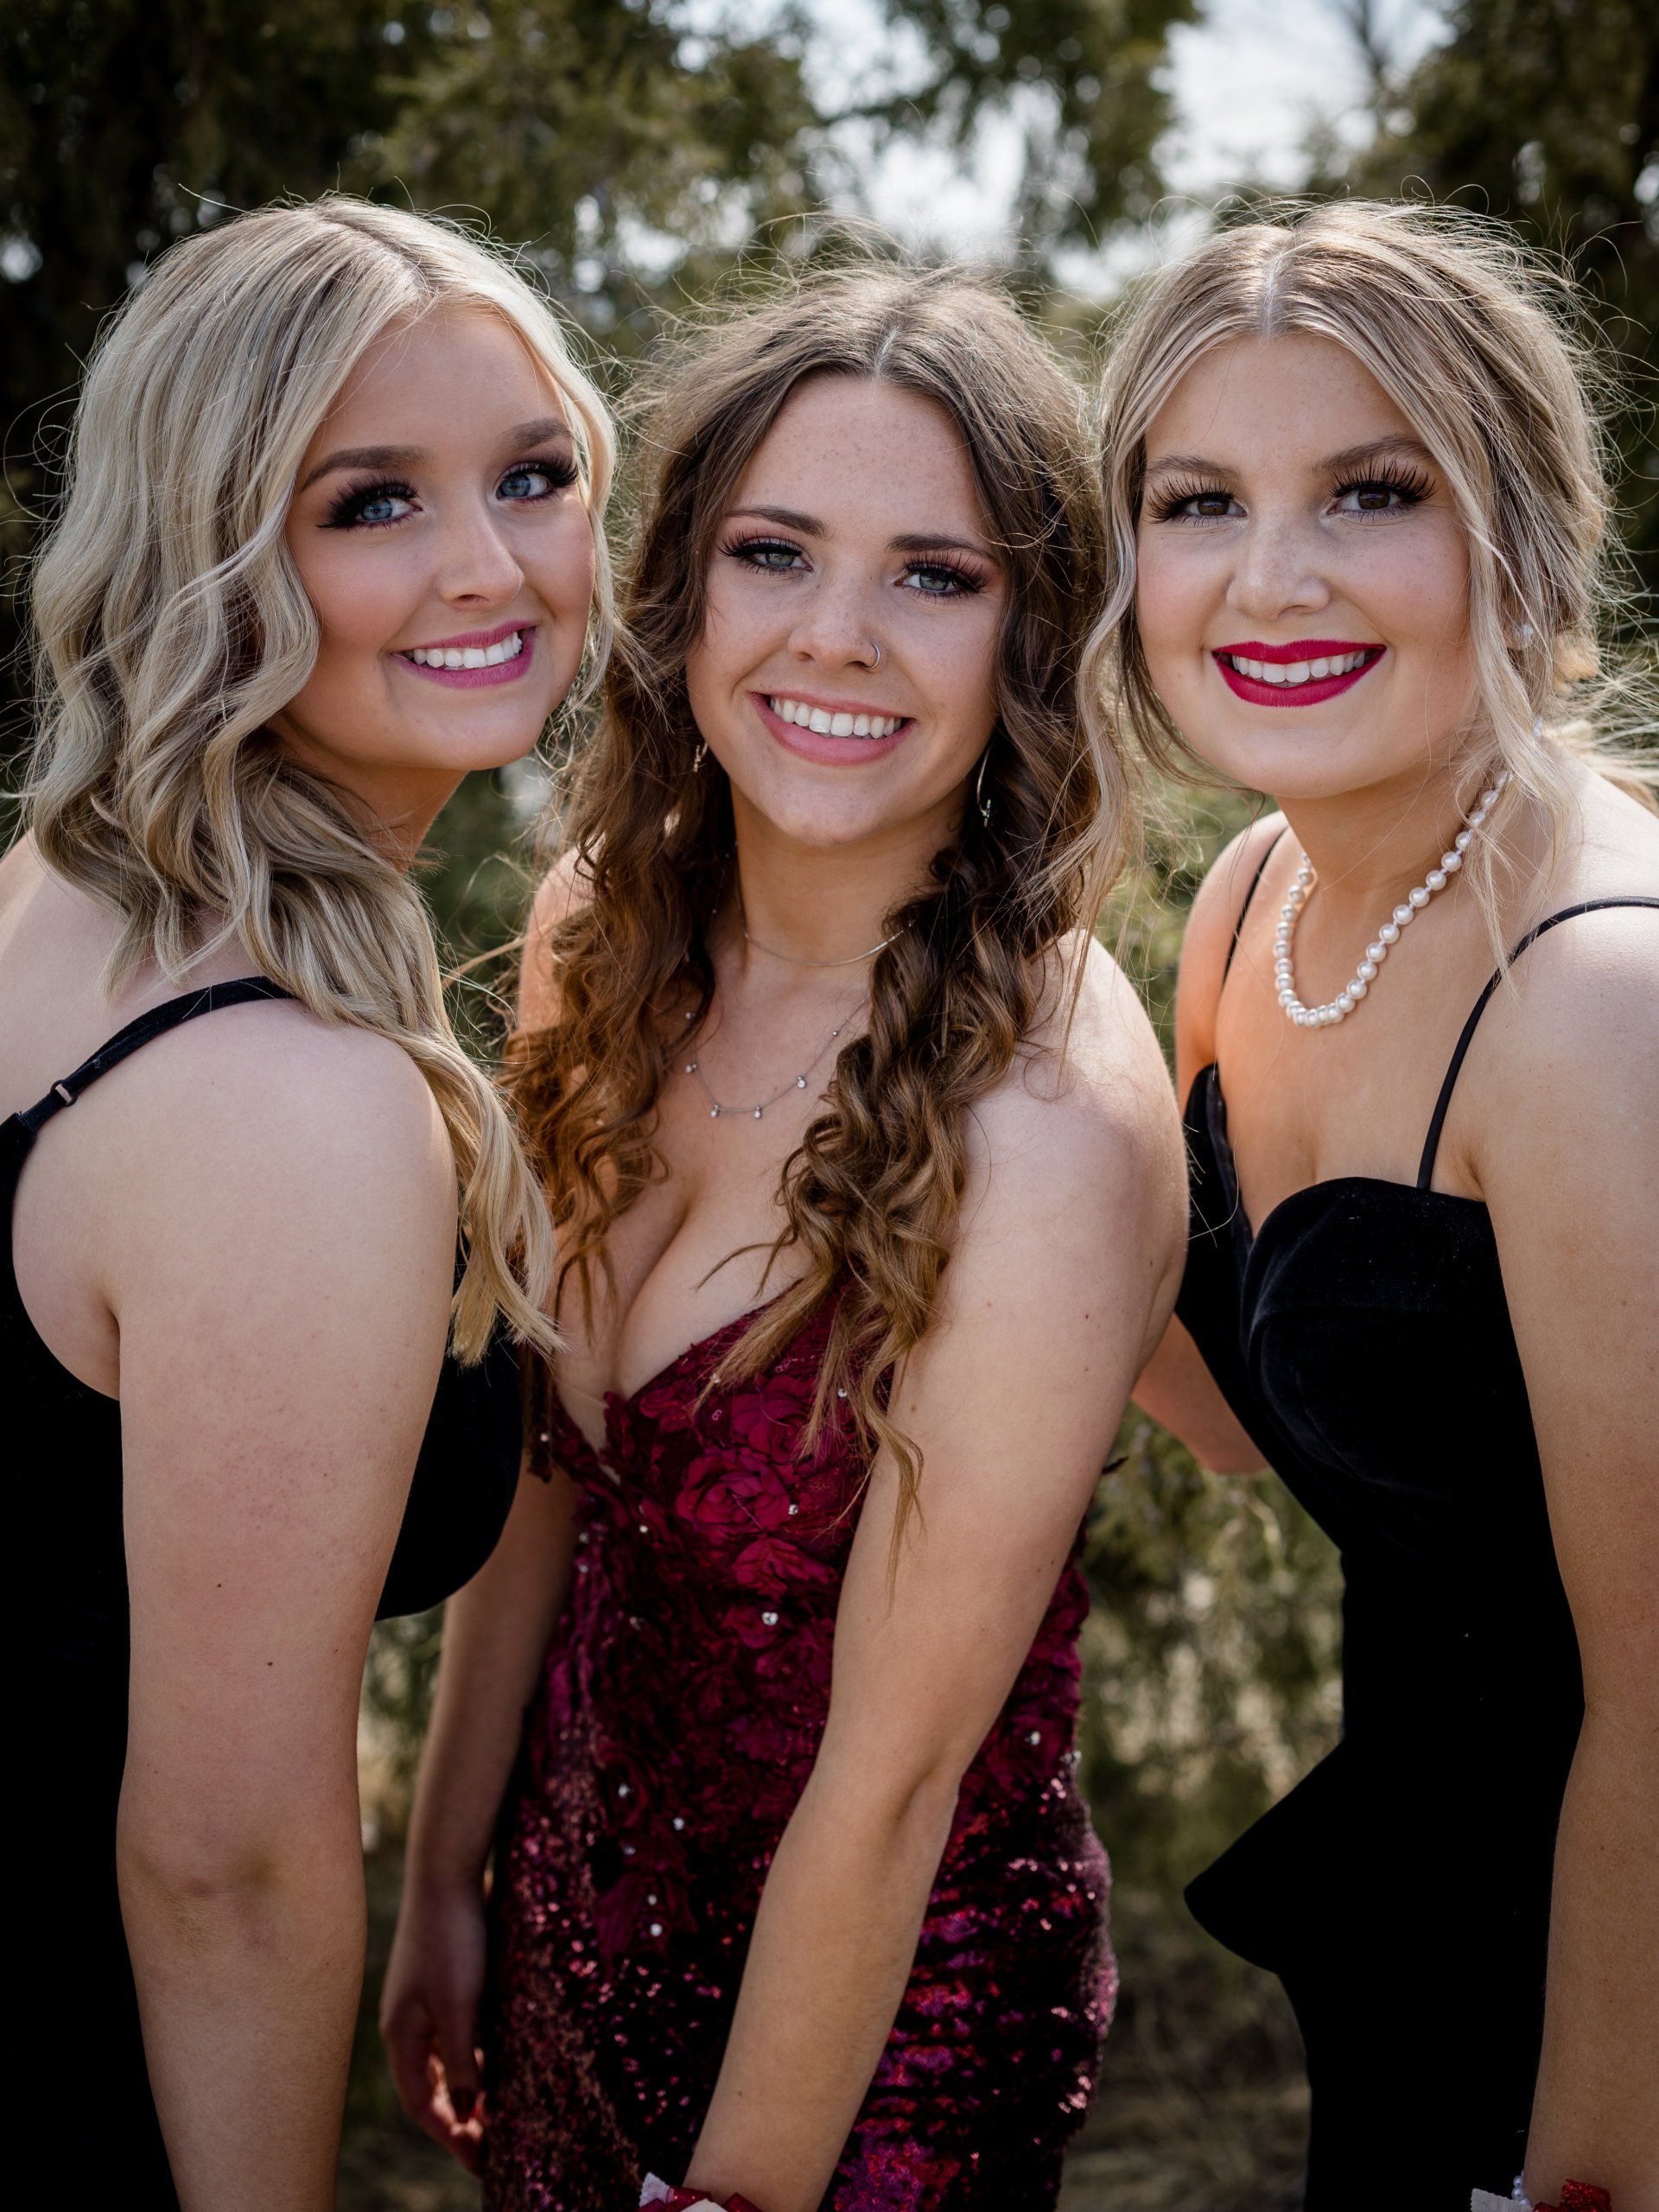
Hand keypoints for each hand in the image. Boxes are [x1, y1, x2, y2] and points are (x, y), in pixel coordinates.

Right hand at [380, 1874, 488, 2172]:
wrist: (446, 1872)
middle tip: (489, 2148)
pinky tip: (494, 2061)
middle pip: (429, 2086)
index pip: (422, 2102)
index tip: (479, 2161)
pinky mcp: (439, 1979)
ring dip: (464, 2089)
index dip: (449, 2134)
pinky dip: (470, 2057)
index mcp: (402, 2034)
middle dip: (456, 2120)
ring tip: (495, 2115)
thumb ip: (463, 2061)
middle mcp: (406, 2022)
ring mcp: (421, 2000)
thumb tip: (467, 2116)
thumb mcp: (461, 2006)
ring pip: (441, 2061)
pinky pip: (451, 2035)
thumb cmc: (452, 1939)